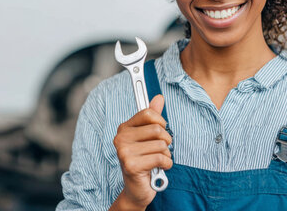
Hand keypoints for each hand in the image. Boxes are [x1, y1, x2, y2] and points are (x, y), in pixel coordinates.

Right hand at [111, 95, 172, 209]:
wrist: (137, 189)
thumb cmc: (144, 161)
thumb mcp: (149, 137)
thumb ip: (153, 117)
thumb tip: (159, 98)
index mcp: (124, 128)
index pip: (148, 113)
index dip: (161, 122)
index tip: (161, 130)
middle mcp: (120, 138)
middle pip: (157, 129)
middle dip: (166, 141)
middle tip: (160, 150)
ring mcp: (124, 152)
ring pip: (161, 145)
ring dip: (166, 155)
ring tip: (157, 161)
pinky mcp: (131, 165)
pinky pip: (160, 158)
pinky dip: (166, 164)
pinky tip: (159, 168)